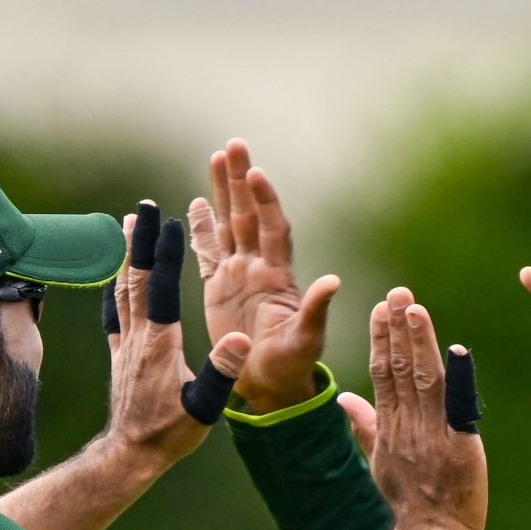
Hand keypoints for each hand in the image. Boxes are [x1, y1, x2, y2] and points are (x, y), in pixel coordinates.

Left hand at [104, 205, 251, 472]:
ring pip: (122, 290)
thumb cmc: (171, 434)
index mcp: (161, 345)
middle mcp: (138, 338)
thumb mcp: (204, 408)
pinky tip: (114, 276)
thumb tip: (240, 341)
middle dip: (140, 241)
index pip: (161, 288)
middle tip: (142, 207)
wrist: (131, 454)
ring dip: (126, 255)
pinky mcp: (118, 356)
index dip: (164, 253)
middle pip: (137, 279)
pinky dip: (114, 286)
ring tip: (126, 225)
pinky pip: (114, 312)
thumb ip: (221, 374)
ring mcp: (125, 345)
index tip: (168, 222)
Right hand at [189, 139, 339, 412]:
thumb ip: (316, 310)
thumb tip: (334, 281)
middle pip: (249, 214)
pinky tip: (196, 202)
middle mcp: (259, 267)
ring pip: (229, 224)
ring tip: (216, 156)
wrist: (268, 384)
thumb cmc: (291, 365)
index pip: (272, 228)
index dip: (265, 201)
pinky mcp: (219, 288)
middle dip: (240, 180)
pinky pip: (209, 251)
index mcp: (278, 276)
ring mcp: (238, 274)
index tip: (256, 173)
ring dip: (223, 192)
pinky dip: (202, 228)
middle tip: (234, 145)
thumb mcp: (307, 341)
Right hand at [353, 288, 486, 529]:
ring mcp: (432, 434)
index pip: (382, 373)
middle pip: (399, 368)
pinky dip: (458, 379)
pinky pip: (458, 406)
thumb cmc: (409, 502)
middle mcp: (407, 425)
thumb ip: (365, 425)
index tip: (381, 308)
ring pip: (423, 379)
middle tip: (398, 292)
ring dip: (419, 341)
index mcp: (389, 426)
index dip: (382, 338)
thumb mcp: (379, 462)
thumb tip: (344, 399)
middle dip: (398, 328)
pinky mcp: (459, 445)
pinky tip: (458, 351)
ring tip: (415, 308)